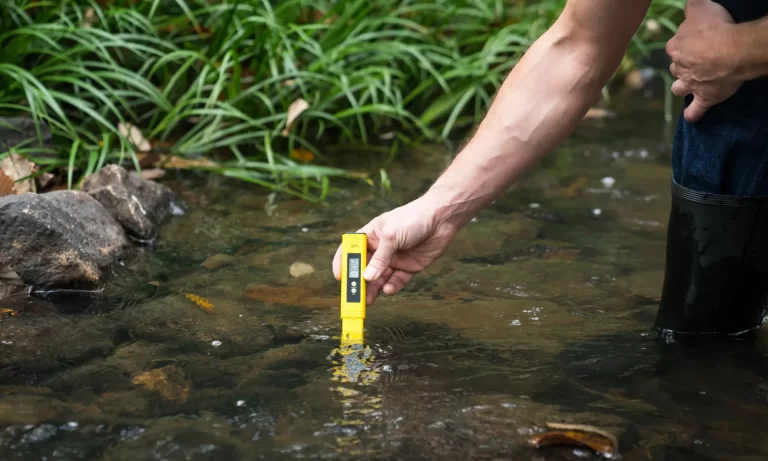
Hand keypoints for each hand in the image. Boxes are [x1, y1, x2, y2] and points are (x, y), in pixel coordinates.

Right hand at [332, 195, 458, 304]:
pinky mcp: (408, 267)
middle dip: (359, 282)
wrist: (441, 218)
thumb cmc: (413, 218)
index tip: (340, 277)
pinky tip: (388, 289)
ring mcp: (394, 259)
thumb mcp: (391, 236)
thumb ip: (379, 258)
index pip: (350, 249)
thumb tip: (367, 277)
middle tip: (354, 297)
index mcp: (371, 235)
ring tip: (368, 301)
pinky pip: (396, 281)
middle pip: (364, 268)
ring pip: (379, 278)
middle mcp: (380, 248)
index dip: (342, 263)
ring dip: (373, 289)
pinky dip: (392, 287)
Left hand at [666, 0, 740, 121]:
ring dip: (682, 87)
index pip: (675, 45)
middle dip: (683, 65)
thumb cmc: (716, 27)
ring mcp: (690, 84)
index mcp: (675, 46)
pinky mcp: (704, 97)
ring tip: (688, 87)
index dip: (684, 43)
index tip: (695, 41)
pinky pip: (695, 110)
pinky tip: (691, 117)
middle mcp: (679, 67)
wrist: (733, 50)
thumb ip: (692, 6)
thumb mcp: (700, 7)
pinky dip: (692, 114)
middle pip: (676, 67)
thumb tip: (689, 4)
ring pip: (679, 88)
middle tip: (697, 61)